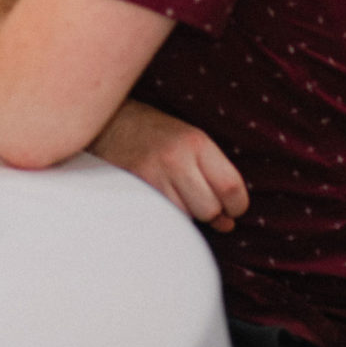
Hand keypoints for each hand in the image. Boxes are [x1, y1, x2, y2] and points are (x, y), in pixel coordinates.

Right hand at [89, 100, 247, 232]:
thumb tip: (227, 223)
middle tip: (198, 199)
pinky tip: (160, 200)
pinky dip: (166, 216)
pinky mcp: (133, 190)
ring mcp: (152, 175)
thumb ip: (213, 176)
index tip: (231, 208)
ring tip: (173, 193)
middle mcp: (175, 158)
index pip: (231, 188)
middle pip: (210, 209)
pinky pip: (163, 218)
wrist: (108, 123)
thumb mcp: (190, 140)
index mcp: (196, 142)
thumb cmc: (155, 134)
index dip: (237, 205)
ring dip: (186, 214)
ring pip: (186, 218)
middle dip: (210, 212)